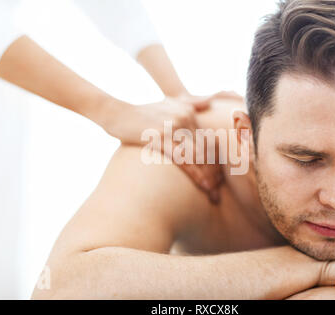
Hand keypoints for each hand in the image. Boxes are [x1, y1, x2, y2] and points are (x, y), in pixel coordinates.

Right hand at [99, 95, 231, 202]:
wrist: (115, 112)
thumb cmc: (140, 115)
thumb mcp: (166, 104)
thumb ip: (189, 103)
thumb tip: (209, 101)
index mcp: (188, 111)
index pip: (209, 139)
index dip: (216, 160)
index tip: (219, 177)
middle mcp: (183, 117)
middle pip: (206, 149)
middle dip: (215, 171)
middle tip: (218, 189)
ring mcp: (172, 127)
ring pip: (198, 156)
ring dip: (208, 176)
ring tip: (213, 193)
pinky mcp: (159, 137)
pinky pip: (183, 159)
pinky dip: (195, 174)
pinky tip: (202, 186)